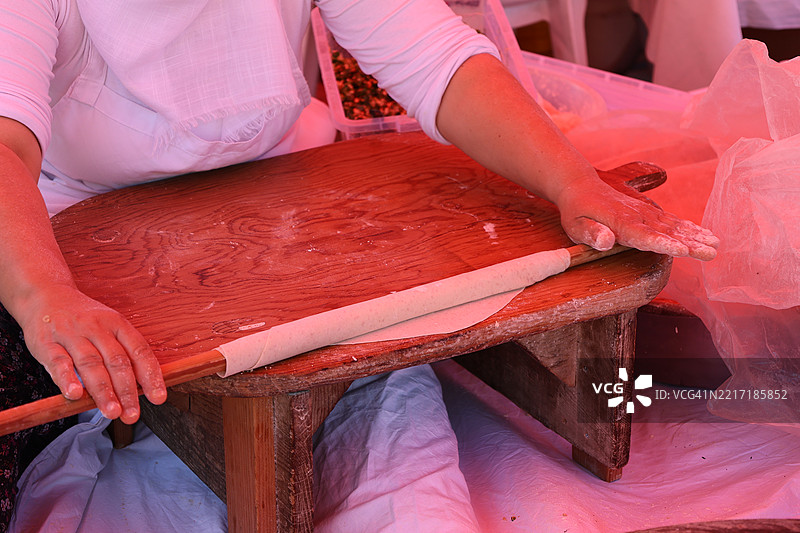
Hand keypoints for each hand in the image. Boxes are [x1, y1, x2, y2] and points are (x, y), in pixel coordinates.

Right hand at [18, 284, 166, 422]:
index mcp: (117, 324)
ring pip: (91, 364)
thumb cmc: (83, 318)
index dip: (151, 375)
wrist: (45, 294)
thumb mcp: (108, 326)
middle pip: (117, 361)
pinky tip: (75, 395)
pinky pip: (58, 362)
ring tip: (112, 412)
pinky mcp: (46, 342)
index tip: (158, 397)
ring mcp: (71, 334)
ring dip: (103, 391)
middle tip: (133, 414)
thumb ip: (121, 352)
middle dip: (127, 391)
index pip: (139, 351)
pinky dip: (67, 379)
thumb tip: (141, 387)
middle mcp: (97, 328)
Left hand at [555, 175, 718, 260]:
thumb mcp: (575, 224)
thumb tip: (605, 242)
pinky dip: (689, 227)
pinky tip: (705, 234)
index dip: (663, 243)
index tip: (682, 250)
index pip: (644, 235)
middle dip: (690, 243)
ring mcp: (645, 213)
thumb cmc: (576, 211)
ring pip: (674, 225)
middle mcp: (637, 216)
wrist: (581, 186)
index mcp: (620, 222)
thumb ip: (591, 233)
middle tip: (711, 253)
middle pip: (667, 232)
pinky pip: (672, 220)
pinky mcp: (649, 212)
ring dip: (695, 235)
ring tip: (716, 245)